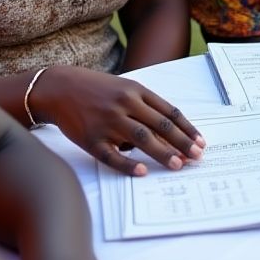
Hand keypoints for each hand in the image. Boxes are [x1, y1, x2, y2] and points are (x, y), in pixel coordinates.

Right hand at [32, 66, 204, 175]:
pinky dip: (128, 164)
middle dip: (182, 142)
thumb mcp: (124, 87)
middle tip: (196, 157)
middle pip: (160, 125)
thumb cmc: (96, 89)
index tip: (200, 142)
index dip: (187, 128)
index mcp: (136, 90)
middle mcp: (125, 104)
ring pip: (142, 139)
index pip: (169, 111)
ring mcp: (108, 121)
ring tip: (179, 165)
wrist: (59, 88)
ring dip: (163, 153)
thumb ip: (145, 106)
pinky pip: (112, 155)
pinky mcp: (91, 139)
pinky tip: (141, 171)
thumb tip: (168, 133)